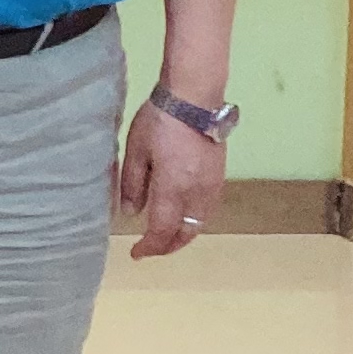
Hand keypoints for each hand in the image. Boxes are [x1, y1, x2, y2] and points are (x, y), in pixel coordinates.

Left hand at [117, 99, 224, 260]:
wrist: (195, 99)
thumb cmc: (159, 122)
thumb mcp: (136, 151)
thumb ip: (133, 184)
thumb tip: (132, 214)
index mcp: (174, 189)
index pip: (163, 231)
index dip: (150, 247)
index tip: (136, 254)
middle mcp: (197, 193)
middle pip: (186, 233)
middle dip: (168, 246)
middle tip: (151, 249)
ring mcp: (213, 186)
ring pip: (200, 223)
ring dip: (183, 234)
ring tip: (165, 236)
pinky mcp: (220, 176)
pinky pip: (208, 210)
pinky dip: (194, 220)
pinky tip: (182, 215)